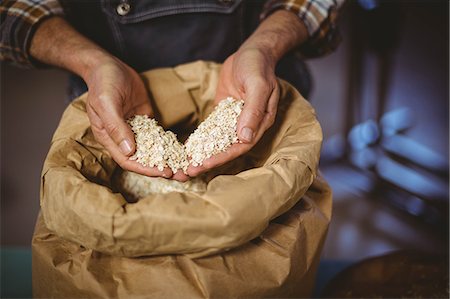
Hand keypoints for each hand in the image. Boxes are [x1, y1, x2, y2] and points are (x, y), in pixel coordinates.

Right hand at [85, 57, 188, 179]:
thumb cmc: (103, 83)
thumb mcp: (107, 103)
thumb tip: (129, 151)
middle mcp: (122, 138)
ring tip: (186, 166)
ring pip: (152, 150)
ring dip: (168, 158)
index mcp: (109, 138)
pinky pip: (158, 135)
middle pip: (143, 159)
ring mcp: (135, 129)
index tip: (164, 172)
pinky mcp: (145, 120)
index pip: (128, 161)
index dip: (146, 169)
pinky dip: (169, 143)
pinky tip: (183, 149)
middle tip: (182, 174)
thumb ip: (116, 127)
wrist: (108, 65)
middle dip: (161, 168)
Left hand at [187, 47, 278, 176]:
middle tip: (189, 171)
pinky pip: (212, 130)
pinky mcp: (224, 113)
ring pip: (219, 141)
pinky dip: (201, 139)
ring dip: (203, 153)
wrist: (252, 51)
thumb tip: (245, 138)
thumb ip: (253, 111)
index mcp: (260, 122)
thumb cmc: (258, 66)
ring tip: (185, 164)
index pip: (241, 146)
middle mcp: (248, 125)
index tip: (204, 164)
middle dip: (209, 160)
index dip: (223, 156)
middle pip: (228, 148)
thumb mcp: (258, 85)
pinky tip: (187, 147)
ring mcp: (235, 120)